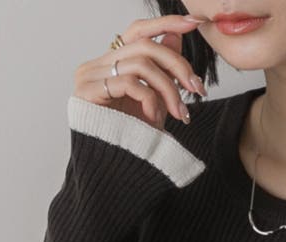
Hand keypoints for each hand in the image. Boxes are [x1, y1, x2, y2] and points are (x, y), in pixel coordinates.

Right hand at [72, 14, 210, 128]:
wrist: (116, 173)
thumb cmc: (134, 141)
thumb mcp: (156, 102)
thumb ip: (162, 71)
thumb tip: (175, 36)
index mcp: (113, 64)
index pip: (138, 31)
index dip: (166, 23)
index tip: (194, 24)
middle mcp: (97, 64)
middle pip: (145, 45)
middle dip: (177, 65)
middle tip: (197, 89)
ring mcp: (90, 76)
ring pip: (141, 63)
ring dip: (168, 88)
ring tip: (179, 114)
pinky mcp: (88, 91)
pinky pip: (130, 83)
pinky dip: (150, 100)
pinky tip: (154, 119)